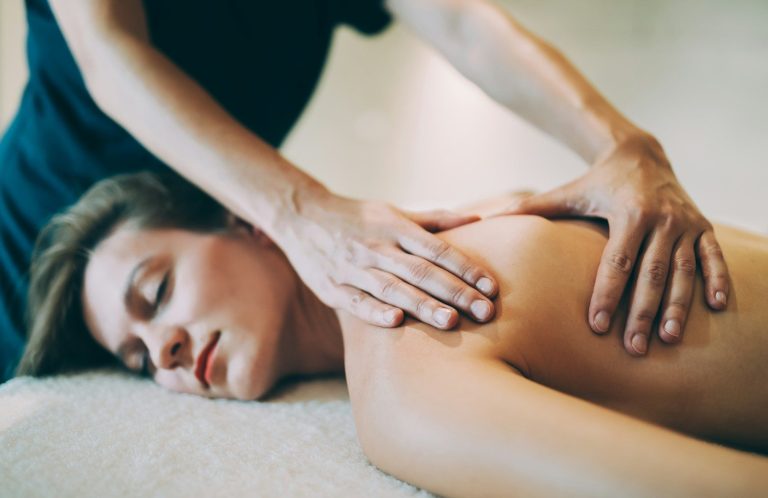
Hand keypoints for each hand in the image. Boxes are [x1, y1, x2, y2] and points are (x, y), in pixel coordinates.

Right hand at [277, 189, 498, 328]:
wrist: (301, 216)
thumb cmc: (357, 218)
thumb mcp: (393, 212)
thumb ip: (434, 221)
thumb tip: (476, 221)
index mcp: (395, 228)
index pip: (438, 249)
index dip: (466, 268)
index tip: (491, 287)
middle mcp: (377, 246)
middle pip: (421, 271)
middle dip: (455, 292)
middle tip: (484, 312)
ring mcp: (353, 267)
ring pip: (392, 287)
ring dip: (422, 305)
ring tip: (450, 322)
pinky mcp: (331, 286)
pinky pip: (355, 301)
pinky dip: (374, 311)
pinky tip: (395, 322)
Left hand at [497, 134, 729, 355]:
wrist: (642, 154)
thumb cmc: (596, 182)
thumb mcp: (566, 192)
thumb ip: (531, 208)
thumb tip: (486, 218)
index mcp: (628, 213)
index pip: (616, 262)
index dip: (606, 294)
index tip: (596, 326)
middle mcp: (661, 218)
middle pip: (650, 273)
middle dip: (641, 312)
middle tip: (633, 348)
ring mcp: (685, 223)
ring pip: (682, 271)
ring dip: (678, 305)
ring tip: (668, 338)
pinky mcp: (703, 226)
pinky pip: (713, 257)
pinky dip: (718, 279)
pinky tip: (717, 307)